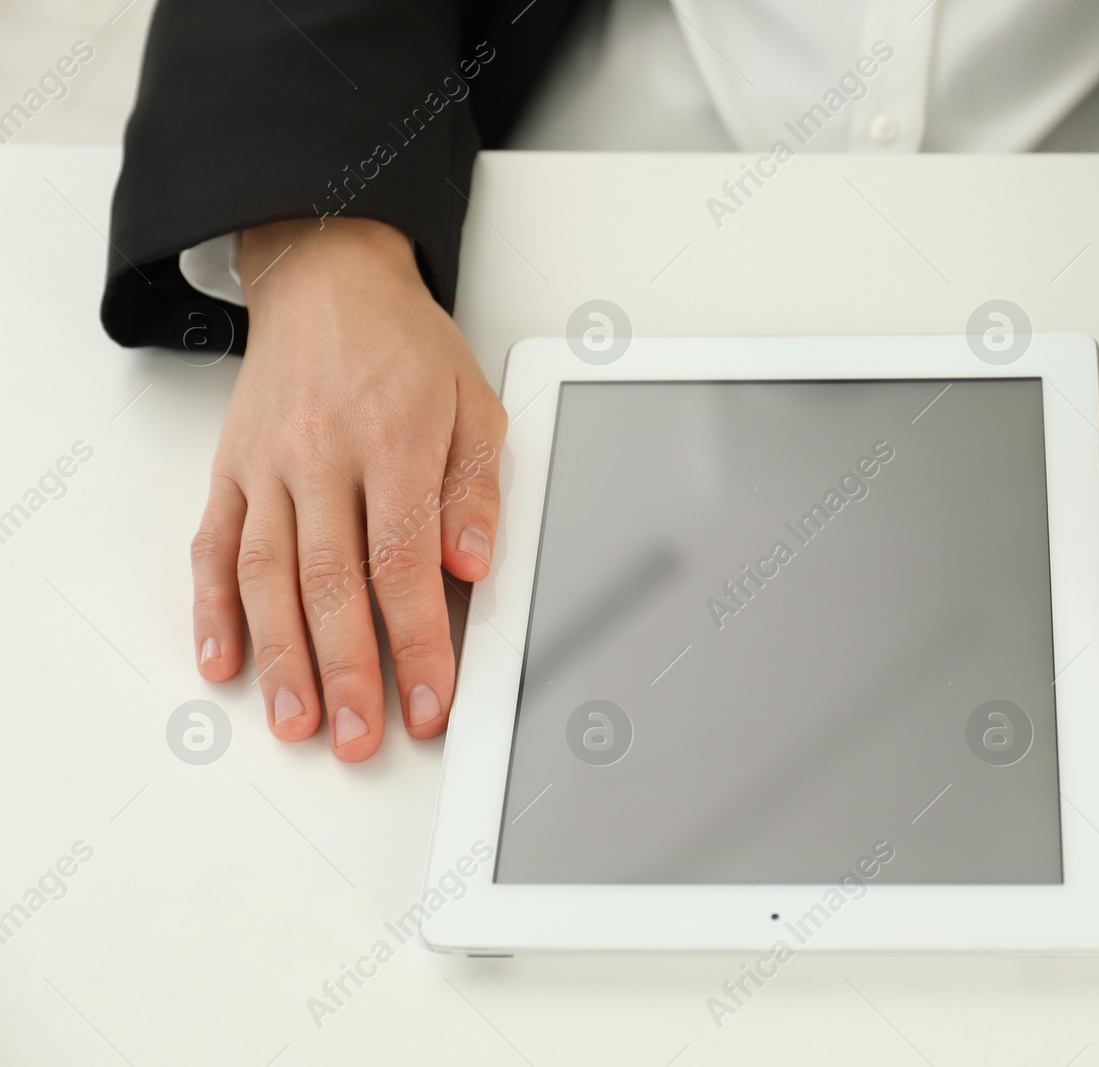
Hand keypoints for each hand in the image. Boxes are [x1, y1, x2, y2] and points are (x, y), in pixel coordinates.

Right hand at [189, 217, 506, 760]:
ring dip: (280, 657)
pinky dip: (213, 608)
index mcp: (395, 442)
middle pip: (332, 583)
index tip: (430, 702)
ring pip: (267, 575)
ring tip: (297, 721)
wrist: (328, 279)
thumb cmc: (408, 348)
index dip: (418, 644)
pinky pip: (213, 545)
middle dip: (348, 672)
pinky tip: (223, 661)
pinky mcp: (230, 470)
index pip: (405, 565)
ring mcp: (268, 465)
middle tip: (361, 738)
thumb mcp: (475, 404)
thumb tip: (472, 565)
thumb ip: (477, 490)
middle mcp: (322, 456)